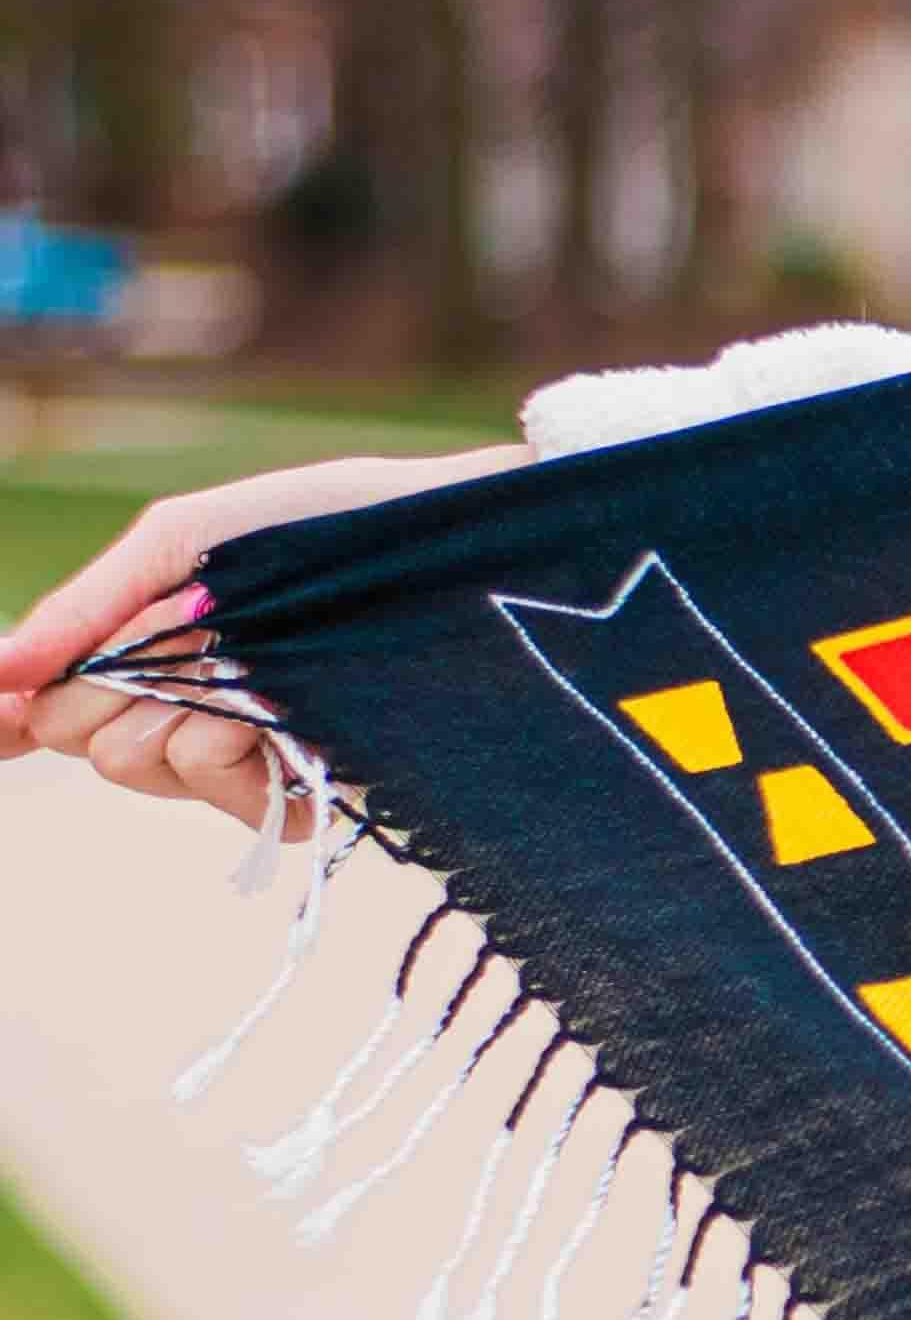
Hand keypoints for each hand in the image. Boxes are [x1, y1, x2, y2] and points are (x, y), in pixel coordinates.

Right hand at [1, 443, 527, 830]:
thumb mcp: (194, 538)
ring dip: (184, 705)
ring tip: (256, 669)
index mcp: (159, 646)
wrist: (455, 550)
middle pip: (84, 736)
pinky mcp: (307, 791)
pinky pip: (224, 792)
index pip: (56, 699)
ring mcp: (249, 758)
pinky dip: (242, 749)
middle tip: (189, 640)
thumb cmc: (332, 527)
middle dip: (110, 685)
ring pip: (142, 763)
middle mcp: (193, 709)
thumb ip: (96, 599)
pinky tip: (291, 720)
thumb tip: (0, 668)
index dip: (14, 715)